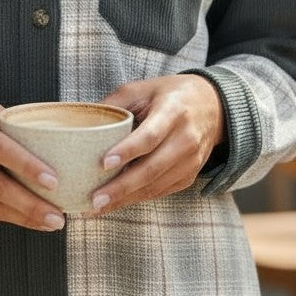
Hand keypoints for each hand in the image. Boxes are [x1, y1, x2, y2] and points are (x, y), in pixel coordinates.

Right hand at [0, 92, 65, 230]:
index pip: (3, 149)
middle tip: (58, 216)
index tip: (54, 181)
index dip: (29, 167)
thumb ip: (7, 128)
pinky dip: (2, 216)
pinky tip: (22, 219)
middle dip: (32, 206)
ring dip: (22, 218)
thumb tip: (47, 147)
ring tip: (47, 222)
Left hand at [89, 74, 225, 214]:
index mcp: (173, 111)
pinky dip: (136, 198)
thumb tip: (82, 122)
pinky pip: (160, 191)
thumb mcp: (143, 88)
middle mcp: (186, 138)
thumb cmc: (170, 95)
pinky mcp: (189, 175)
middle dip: (121, 187)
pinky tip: (115, 203)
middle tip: (94, 199)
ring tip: (96, 208)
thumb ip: (115, 103)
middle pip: (152, 168)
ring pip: (155, 185)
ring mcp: (190, 161)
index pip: (150, 136)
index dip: (127, 151)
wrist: (213, 106)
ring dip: (125, 199)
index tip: (103, 164)